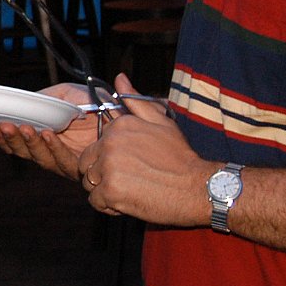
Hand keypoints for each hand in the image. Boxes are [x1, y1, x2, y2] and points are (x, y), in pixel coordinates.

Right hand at [0, 82, 94, 178]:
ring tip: (22, 128)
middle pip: (26, 153)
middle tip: (1, 127)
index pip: (20, 142)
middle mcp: (54, 152)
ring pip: (41, 159)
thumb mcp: (64, 94)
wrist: (124, 112)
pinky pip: (64, 160)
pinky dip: (53, 146)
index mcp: (46, 136)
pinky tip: (47, 134)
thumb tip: (22, 104)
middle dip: (12, 140)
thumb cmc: (97, 103)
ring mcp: (67, 161)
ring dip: (28, 143)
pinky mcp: (83, 167)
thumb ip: (43, 99)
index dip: (5, 137)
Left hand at [76, 74, 211, 224]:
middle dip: (102, 176)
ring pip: (89, 184)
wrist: (198, 187)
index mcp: (118, 127)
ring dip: (105, 191)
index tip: (130, 167)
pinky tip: (129, 202)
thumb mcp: (161, 122)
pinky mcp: (111, 191)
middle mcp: (109, 143)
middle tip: (128, 182)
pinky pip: (96, 202)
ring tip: (131, 192)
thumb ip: (135, 101)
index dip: (109, 160)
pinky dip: (110, 207)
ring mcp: (108, 167)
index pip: (95, 147)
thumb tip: (119, 78)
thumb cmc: (180, 157)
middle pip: (87, 165)